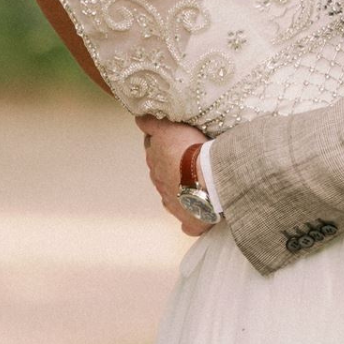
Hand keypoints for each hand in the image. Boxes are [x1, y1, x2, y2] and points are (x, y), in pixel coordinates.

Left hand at [136, 115, 213, 236]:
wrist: (205, 179)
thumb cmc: (190, 152)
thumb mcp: (169, 128)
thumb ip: (152, 124)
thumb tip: (138, 119)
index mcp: (155, 163)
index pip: (154, 152)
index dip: (163, 147)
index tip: (173, 143)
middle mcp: (161, 184)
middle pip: (162, 174)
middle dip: (171, 168)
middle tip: (186, 160)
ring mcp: (174, 204)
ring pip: (173, 197)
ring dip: (181, 190)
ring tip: (196, 184)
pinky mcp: (189, 221)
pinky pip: (188, 224)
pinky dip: (190, 220)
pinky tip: (196, 217)